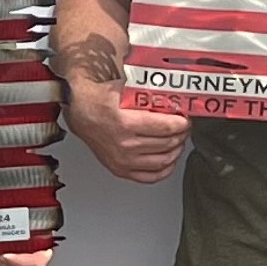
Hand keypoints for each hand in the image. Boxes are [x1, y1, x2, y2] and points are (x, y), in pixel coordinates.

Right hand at [65, 76, 190, 184]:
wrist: (81, 112)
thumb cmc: (102, 99)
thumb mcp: (128, 89)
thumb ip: (152, 94)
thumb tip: (176, 97)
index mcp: (126, 123)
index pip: (167, 127)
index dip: (182, 123)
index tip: (185, 118)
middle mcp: (124, 145)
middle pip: (168, 144)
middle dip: (181, 134)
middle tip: (184, 127)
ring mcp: (123, 160)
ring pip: (163, 160)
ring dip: (176, 150)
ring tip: (178, 140)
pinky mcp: (121, 170)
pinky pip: (151, 176)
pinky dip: (165, 168)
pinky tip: (168, 158)